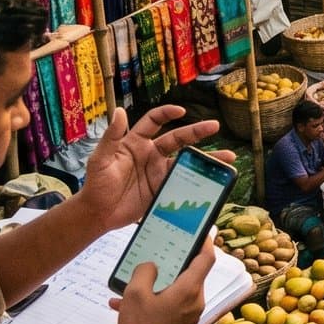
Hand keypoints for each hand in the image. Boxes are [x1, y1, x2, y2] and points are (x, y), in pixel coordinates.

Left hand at [81, 106, 229, 227]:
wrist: (97, 214)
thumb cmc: (95, 184)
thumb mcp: (100, 159)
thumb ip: (111, 136)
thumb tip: (119, 110)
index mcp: (136, 142)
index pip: (154, 121)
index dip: (167, 114)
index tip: (181, 111)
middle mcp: (151, 154)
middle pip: (177, 139)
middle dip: (197, 132)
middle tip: (215, 126)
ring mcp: (159, 172)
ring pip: (186, 161)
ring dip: (206, 157)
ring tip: (228, 158)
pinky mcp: (163, 189)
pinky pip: (184, 182)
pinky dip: (199, 180)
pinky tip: (214, 179)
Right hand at [111, 240, 214, 323]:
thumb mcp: (135, 293)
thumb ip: (144, 272)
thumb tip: (152, 266)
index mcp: (190, 289)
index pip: (206, 259)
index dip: (205, 242)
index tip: (200, 231)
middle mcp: (195, 301)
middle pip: (191, 273)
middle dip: (175, 262)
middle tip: (161, 251)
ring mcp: (189, 315)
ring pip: (177, 290)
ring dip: (158, 283)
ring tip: (134, 281)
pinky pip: (170, 305)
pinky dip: (154, 300)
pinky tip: (125, 304)